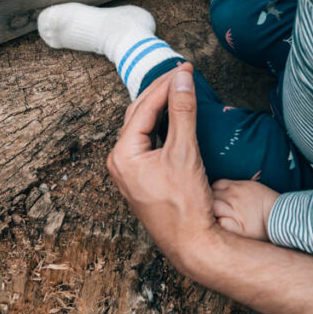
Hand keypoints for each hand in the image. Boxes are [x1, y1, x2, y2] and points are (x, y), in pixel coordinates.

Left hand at [107, 65, 218, 272]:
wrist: (192, 244)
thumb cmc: (185, 204)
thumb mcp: (185, 152)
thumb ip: (183, 111)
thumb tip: (182, 79)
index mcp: (123, 154)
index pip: (145, 107)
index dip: (166, 85)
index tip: (185, 69)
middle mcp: (120, 162)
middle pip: (139, 115)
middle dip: (160, 92)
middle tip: (182, 74)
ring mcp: (129, 172)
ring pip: (143, 128)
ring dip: (160, 107)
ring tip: (179, 89)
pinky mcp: (142, 180)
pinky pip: (148, 143)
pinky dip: (161, 126)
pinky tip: (175, 118)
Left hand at [211, 178, 279, 240]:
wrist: (281, 215)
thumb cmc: (268, 201)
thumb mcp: (252, 186)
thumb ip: (236, 186)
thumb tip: (224, 189)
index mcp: (236, 186)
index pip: (215, 185)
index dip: (214, 193)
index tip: (216, 200)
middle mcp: (233, 197)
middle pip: (211, 196)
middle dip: (209, 203)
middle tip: (213, 212)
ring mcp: (234, 211)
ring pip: (212, 209)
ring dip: (212, 215)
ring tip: (214, 221)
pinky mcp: (237, 227)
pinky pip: (220, 224)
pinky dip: (219, 226)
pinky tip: (222, 229)